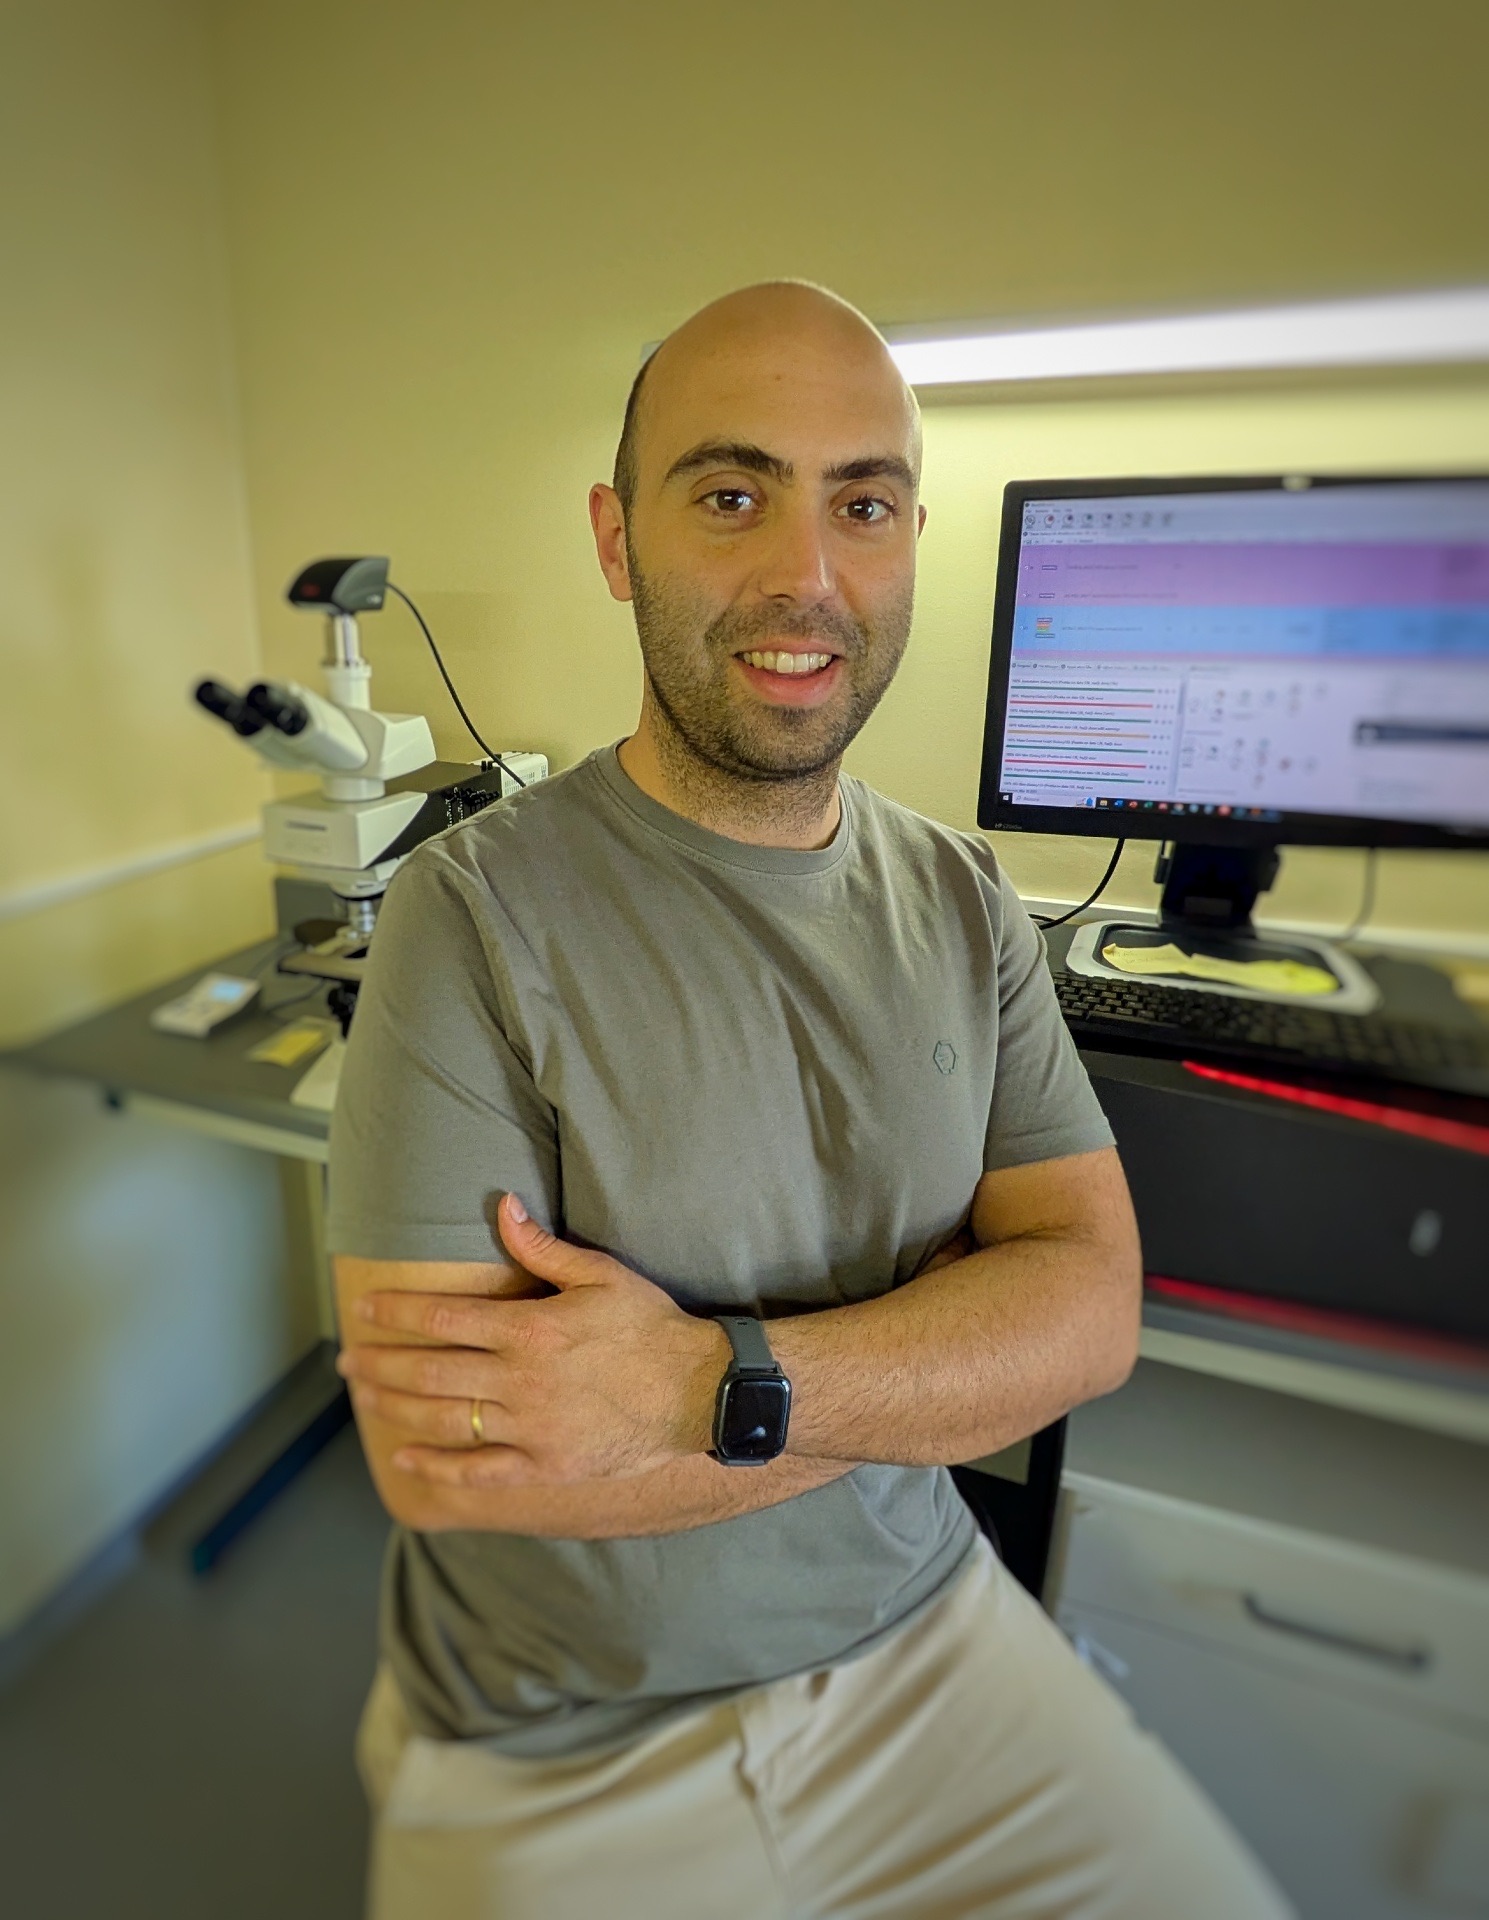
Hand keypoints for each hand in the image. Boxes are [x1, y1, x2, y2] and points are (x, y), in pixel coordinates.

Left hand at [336, 1195, 728, 1488]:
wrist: (699, 1393)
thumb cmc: (650, 1327)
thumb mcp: (601, 1275)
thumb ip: (543, 1248)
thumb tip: (503, 1207)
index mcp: (530, 1330)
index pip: (445, 1319)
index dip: (399, 1313)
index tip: (365, 1309)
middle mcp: (520, 1381)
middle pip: (432, 1371)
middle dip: (383, 1363)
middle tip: (347, 1358)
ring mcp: (530, 1428)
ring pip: (446, 1418)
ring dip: (398, 1407)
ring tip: (366, 1396)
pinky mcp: (545, 1465)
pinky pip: (479, 1471)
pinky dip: (438, 1467)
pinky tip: (406, 1459)